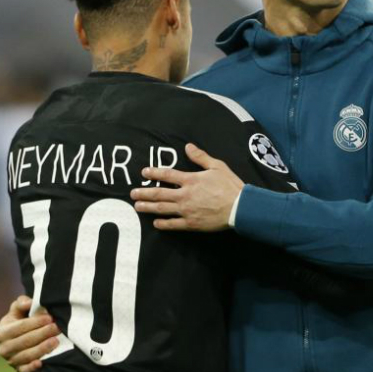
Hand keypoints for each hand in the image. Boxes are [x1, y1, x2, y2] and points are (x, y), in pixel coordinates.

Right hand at [0, 295, 60, 371]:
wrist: (17, 338)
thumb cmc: (18, 321)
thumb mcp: (17, 310)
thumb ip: (22, 303)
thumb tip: (29, 303)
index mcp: (2, 332)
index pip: (20, 327)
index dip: (35, 322)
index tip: (49, 318)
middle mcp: (4, 348)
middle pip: (25, 341)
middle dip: (43, 333)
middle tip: (57, 328)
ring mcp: (10, 360)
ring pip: (27, 355)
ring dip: (42, 348)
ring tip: (56, 340)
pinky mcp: (18, 369)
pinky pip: (25, 370)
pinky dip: (32, 367)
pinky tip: (42, 362)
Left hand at [130, 143, 244, 230]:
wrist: (240, 207)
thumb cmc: (230, 185)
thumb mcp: (217, 166)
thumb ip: (200, 157)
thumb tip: (188, 146)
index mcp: (190, 180)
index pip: (167, 174)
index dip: (154, 172)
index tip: (144, 172)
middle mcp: (185, 195)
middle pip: (159, 193)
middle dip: (144, 193)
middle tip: (132, 193)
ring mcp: (187, 210)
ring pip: (162, 208)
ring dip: (148, 207)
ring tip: (137, 206)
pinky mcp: (192, 224)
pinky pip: (174, 224)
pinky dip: (163, 224)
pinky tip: (155, 223)